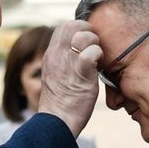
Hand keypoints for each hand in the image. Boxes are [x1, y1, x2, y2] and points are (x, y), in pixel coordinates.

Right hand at [37, 21, 101, 136]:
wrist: (56, 123)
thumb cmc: (60, 103)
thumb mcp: (56, 76)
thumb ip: (64, 62)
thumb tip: (78, 53)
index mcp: (50, 55)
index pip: (62, 26)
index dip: (78, 28)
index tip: (86, 41)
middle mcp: (57, 56)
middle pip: (71, 24)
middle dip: (87, 30)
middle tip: (94, 45)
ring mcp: (68, 64)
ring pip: (83, 35)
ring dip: (95, 42)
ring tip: (97, 56)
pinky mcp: (81, 74)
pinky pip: (91, 53)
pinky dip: (98, 55)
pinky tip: (98, 66)